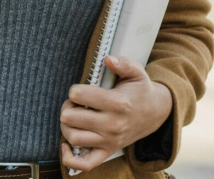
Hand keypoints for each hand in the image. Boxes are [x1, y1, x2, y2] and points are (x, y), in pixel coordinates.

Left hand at [59, 55, 172, 172]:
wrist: (157, 114)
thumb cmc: (140, 91)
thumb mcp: (136, 72)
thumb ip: (123, 64)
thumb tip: (107, 59)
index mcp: (117, 103)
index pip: (78, 95)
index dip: (74, 90)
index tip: (80, 90)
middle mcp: (113, 124)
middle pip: (69, 117)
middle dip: (67, 107)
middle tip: (75, 104)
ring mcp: (110, 141)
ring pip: (73, 137)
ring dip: (66, 126)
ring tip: (74, 118)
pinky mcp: (108, 151)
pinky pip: (85, 164)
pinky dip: (70, 158)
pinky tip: (66, 144)